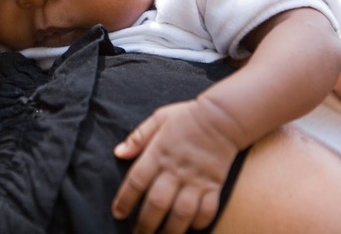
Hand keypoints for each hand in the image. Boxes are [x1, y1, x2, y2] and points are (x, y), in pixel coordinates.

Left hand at [112, 100, 237, 233]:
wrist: (222, 117)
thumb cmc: (187, 116)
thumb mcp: (158, 119)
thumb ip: (138, 137)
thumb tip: (118, 152)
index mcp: (158, 153)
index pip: (137, 180)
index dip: (125, 199)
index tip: (118, 213)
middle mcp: (175, 169)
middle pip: (157, 203)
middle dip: (145, 224)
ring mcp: (196, 179)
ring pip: (181, 212)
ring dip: (170, 230)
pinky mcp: (214, 185)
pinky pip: (207, 210)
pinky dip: (199, 222)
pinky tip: (191, 228)